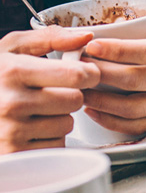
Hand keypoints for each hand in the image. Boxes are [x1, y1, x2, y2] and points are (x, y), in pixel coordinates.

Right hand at [0, 27, 99, 151]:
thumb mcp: (13, 47)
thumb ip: (50, 37)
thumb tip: (85, 37)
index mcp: (14, 72)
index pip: (75, 75)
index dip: (88, 72)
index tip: (85, 73)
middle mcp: (11, 104)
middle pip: (75, 100)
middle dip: (72, 95)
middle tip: (55, 92)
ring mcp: (11, 133)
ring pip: (67, 125)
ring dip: (60, 118)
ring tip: (39, 110)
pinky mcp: (14, 155)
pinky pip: (55, 147)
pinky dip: (50, 139)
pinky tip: (33, 129)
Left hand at [81, 0, 145, 136]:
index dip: (118, 51)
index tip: (92, 46)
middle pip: (136, 81)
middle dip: (102, 75)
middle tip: (78, 67)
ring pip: (133, 108)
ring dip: (102, 101)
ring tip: (80, 88)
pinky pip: (137, 126)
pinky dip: (111, 121)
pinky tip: (93, 109)